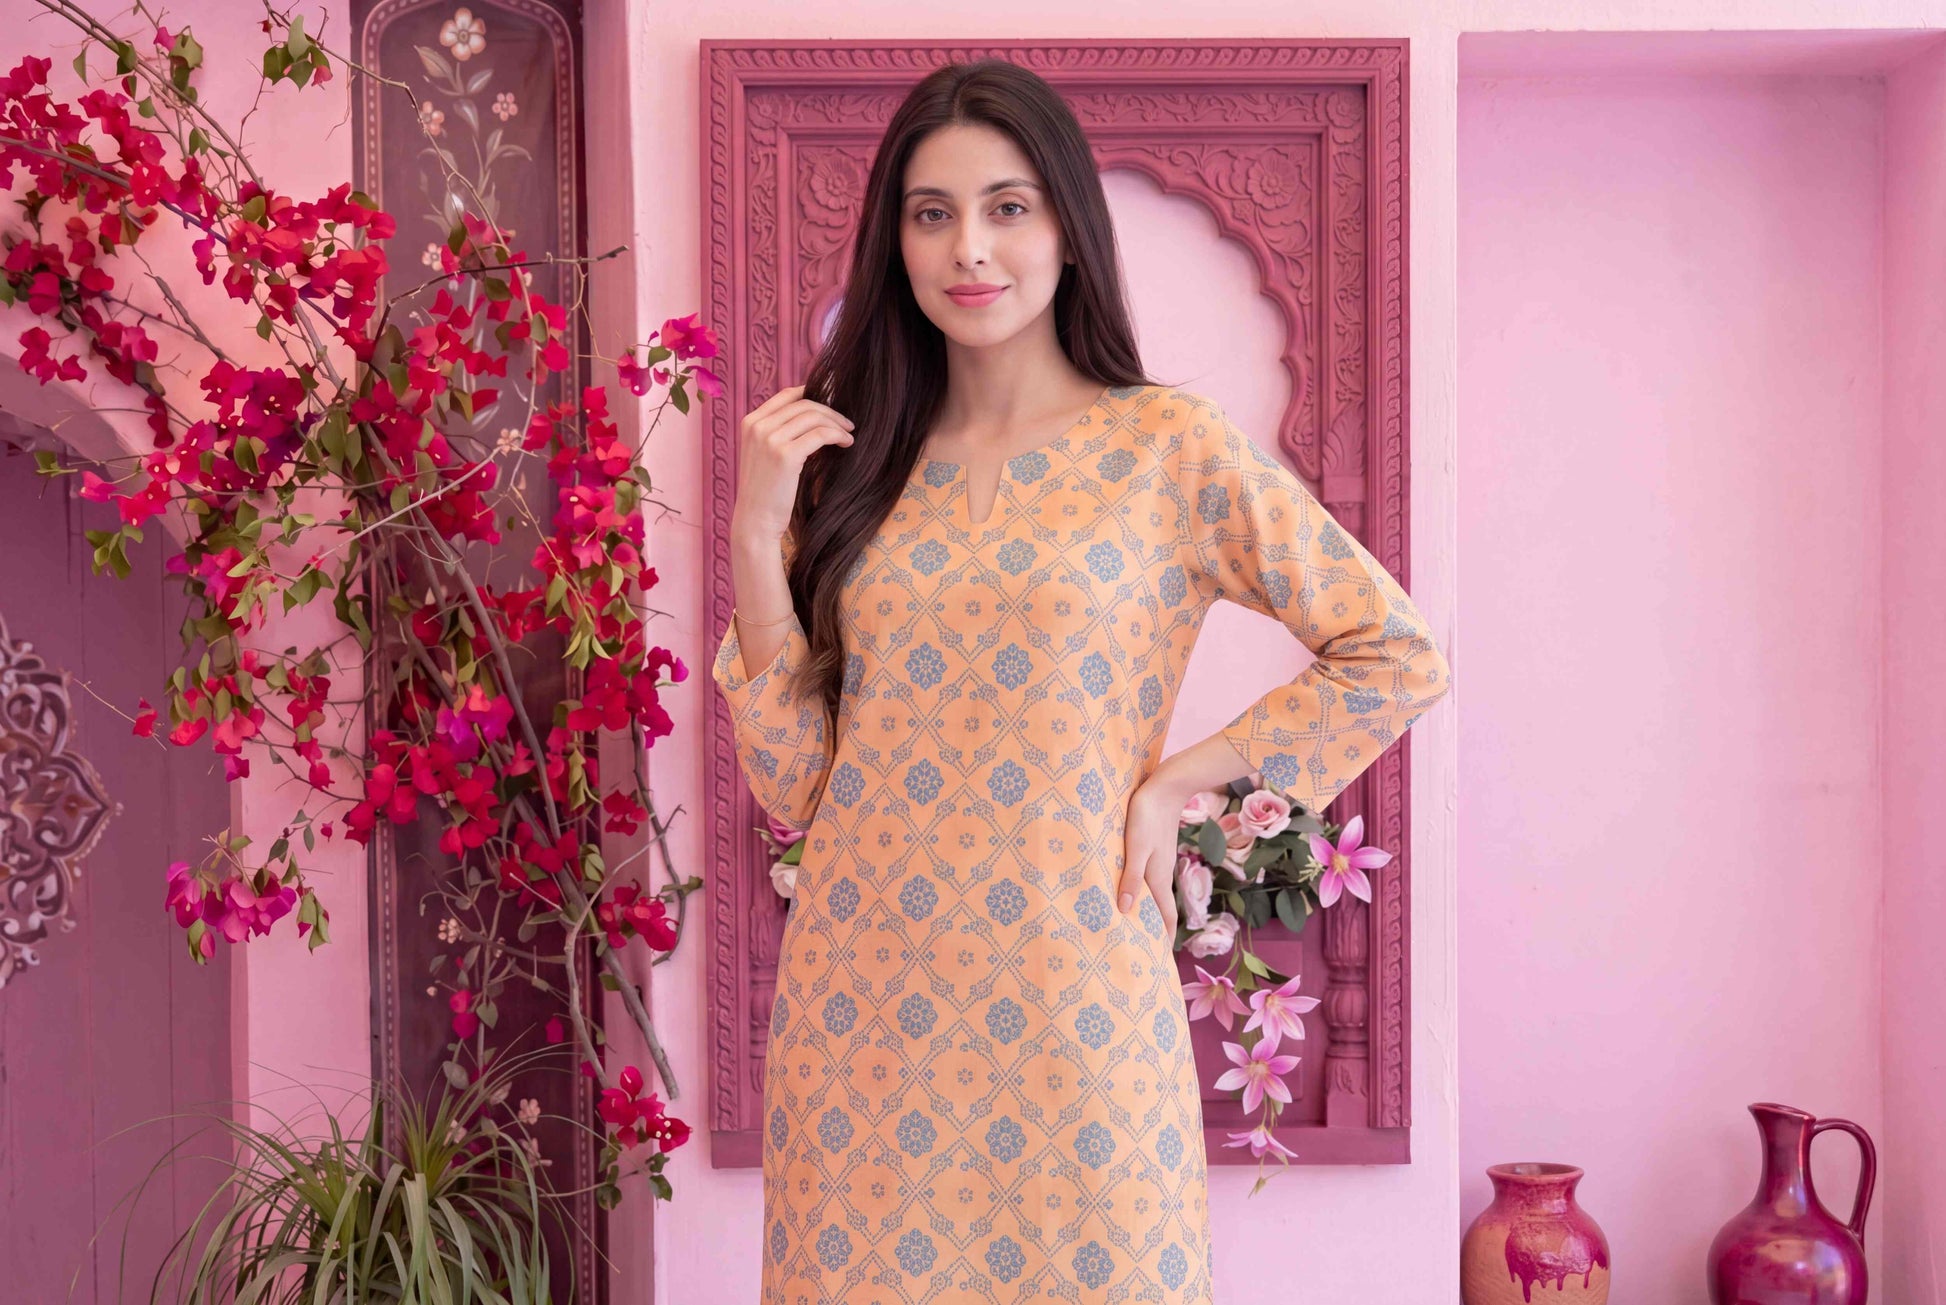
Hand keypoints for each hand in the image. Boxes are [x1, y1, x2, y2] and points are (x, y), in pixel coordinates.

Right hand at [732, 383, 856, 540]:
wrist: (755, 521)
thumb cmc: (765, 491)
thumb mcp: (764, 454)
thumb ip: (780, 433)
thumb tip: (814, 417)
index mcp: (750, 422)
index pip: (787, 394)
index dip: (812, 393)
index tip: (831, 402)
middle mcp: (758, 426)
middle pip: (804, 404)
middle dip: (830, 411)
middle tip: (847, 424)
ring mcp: (770, 439)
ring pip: (814, 417)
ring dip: (837, 424)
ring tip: (848, 435)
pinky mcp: (786, 455)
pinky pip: (820, 434)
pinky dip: (837, 435)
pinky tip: (846, 444)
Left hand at [1118, 775, 1185, 937]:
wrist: (1165, 788)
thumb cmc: (1147, 817)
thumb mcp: (1136, 849)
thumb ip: (1130, 878)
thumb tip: (1125, 911)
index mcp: (1159, 878)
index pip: (1166, 915)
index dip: (1165, 937)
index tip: (1161, 957)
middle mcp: (1162, 873)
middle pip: (1161, 907)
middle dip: (1155, 928)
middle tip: (1144, 946)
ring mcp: (1160, 861)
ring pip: (1154, 892)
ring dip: (1147, 909)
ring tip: (1134, 923)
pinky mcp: (1155, 849)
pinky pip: (1149, 878)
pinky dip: (1142, 890)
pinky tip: (1131, 888)